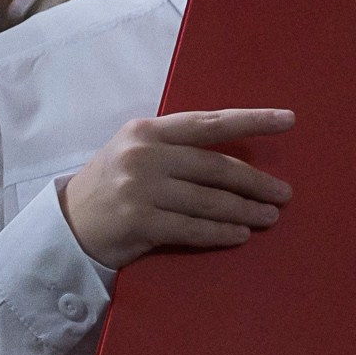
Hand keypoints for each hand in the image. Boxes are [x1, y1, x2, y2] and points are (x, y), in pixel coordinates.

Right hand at [60, 107, 294, 268]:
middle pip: (216, 167)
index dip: (252, 120)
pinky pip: (193, 228)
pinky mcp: (140, 222)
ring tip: (270, 216)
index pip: (209, 123)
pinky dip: (222, 232)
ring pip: (209, 200)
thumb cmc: (110, 186)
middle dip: (256, 181)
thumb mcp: (134, 152)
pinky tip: (241, 234)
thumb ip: (175, 147)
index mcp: (147, 130)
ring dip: (245, 210)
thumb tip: (234, 153)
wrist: (68, 224)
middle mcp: (144, 155)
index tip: (288, 119)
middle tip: (284, 193)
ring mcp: (141, 189)